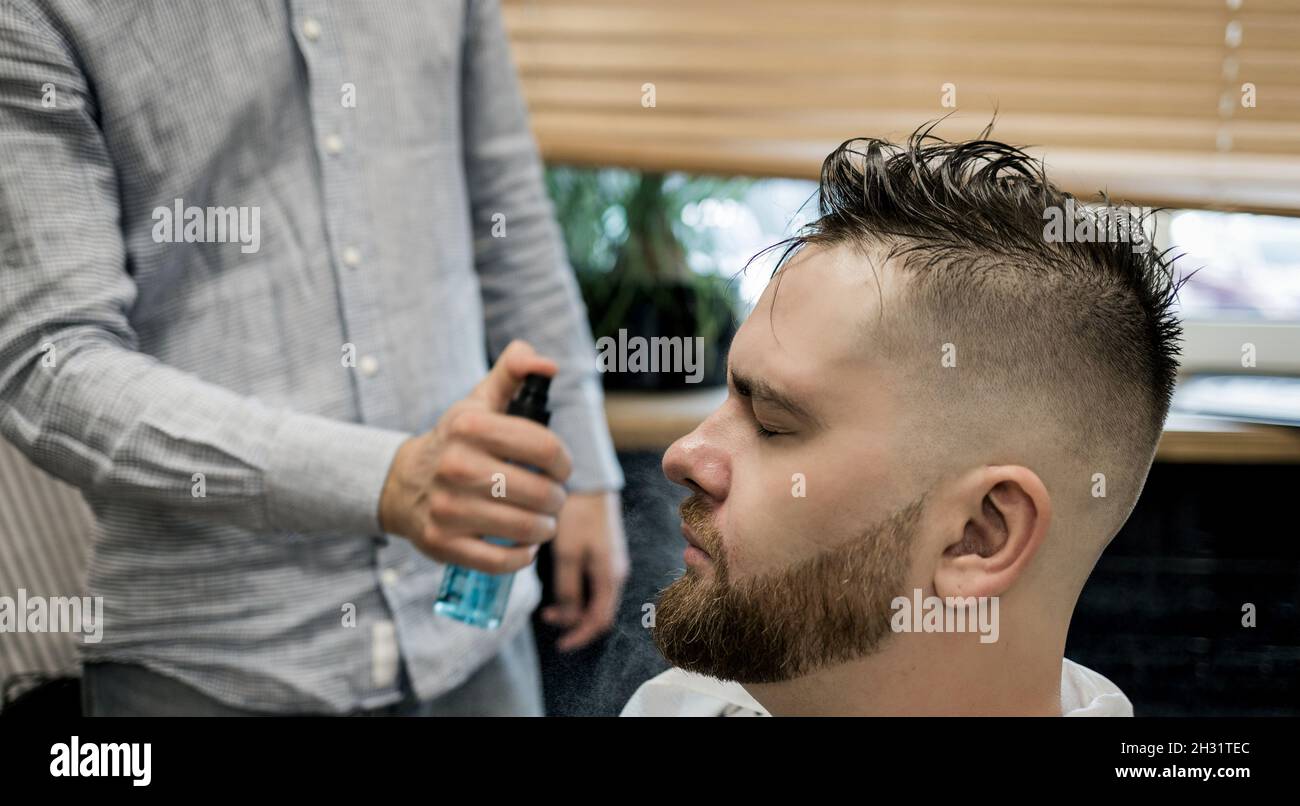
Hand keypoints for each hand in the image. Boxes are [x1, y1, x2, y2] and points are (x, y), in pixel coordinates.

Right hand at [379, 340, 572, 572]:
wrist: (402, 483)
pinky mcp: (442, 543)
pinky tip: (525, 546)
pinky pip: (499, 561)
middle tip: (553, 499)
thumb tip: (549, 364)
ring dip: (544, 528)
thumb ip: (514, 371)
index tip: (560, 469)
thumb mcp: (479, 401)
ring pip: (523, 527)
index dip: (563, 462)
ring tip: (543, 522)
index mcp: (470, 427)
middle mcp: (456, 466)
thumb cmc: (457, 441)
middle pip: (538, 492)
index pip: (544, 446)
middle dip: (556, 499)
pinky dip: (521, 557)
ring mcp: (447, 508)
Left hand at [541, 490, 628, 650]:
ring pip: (595, 598)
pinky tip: (559, 586)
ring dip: (574, 608)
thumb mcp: (568, 553)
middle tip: (548, 618)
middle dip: (575, 622)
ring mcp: (612, 562)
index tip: (561, 644)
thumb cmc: (579, 514)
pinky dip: (577, 593)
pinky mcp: (604, 552)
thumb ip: (568, 588)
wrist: (590, 481)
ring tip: (549, 606)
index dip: (581, 636)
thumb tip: (568, 615)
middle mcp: (616, 572)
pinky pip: (594, 584)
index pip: (601, 620)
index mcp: (611, 576)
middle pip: (599, 612)